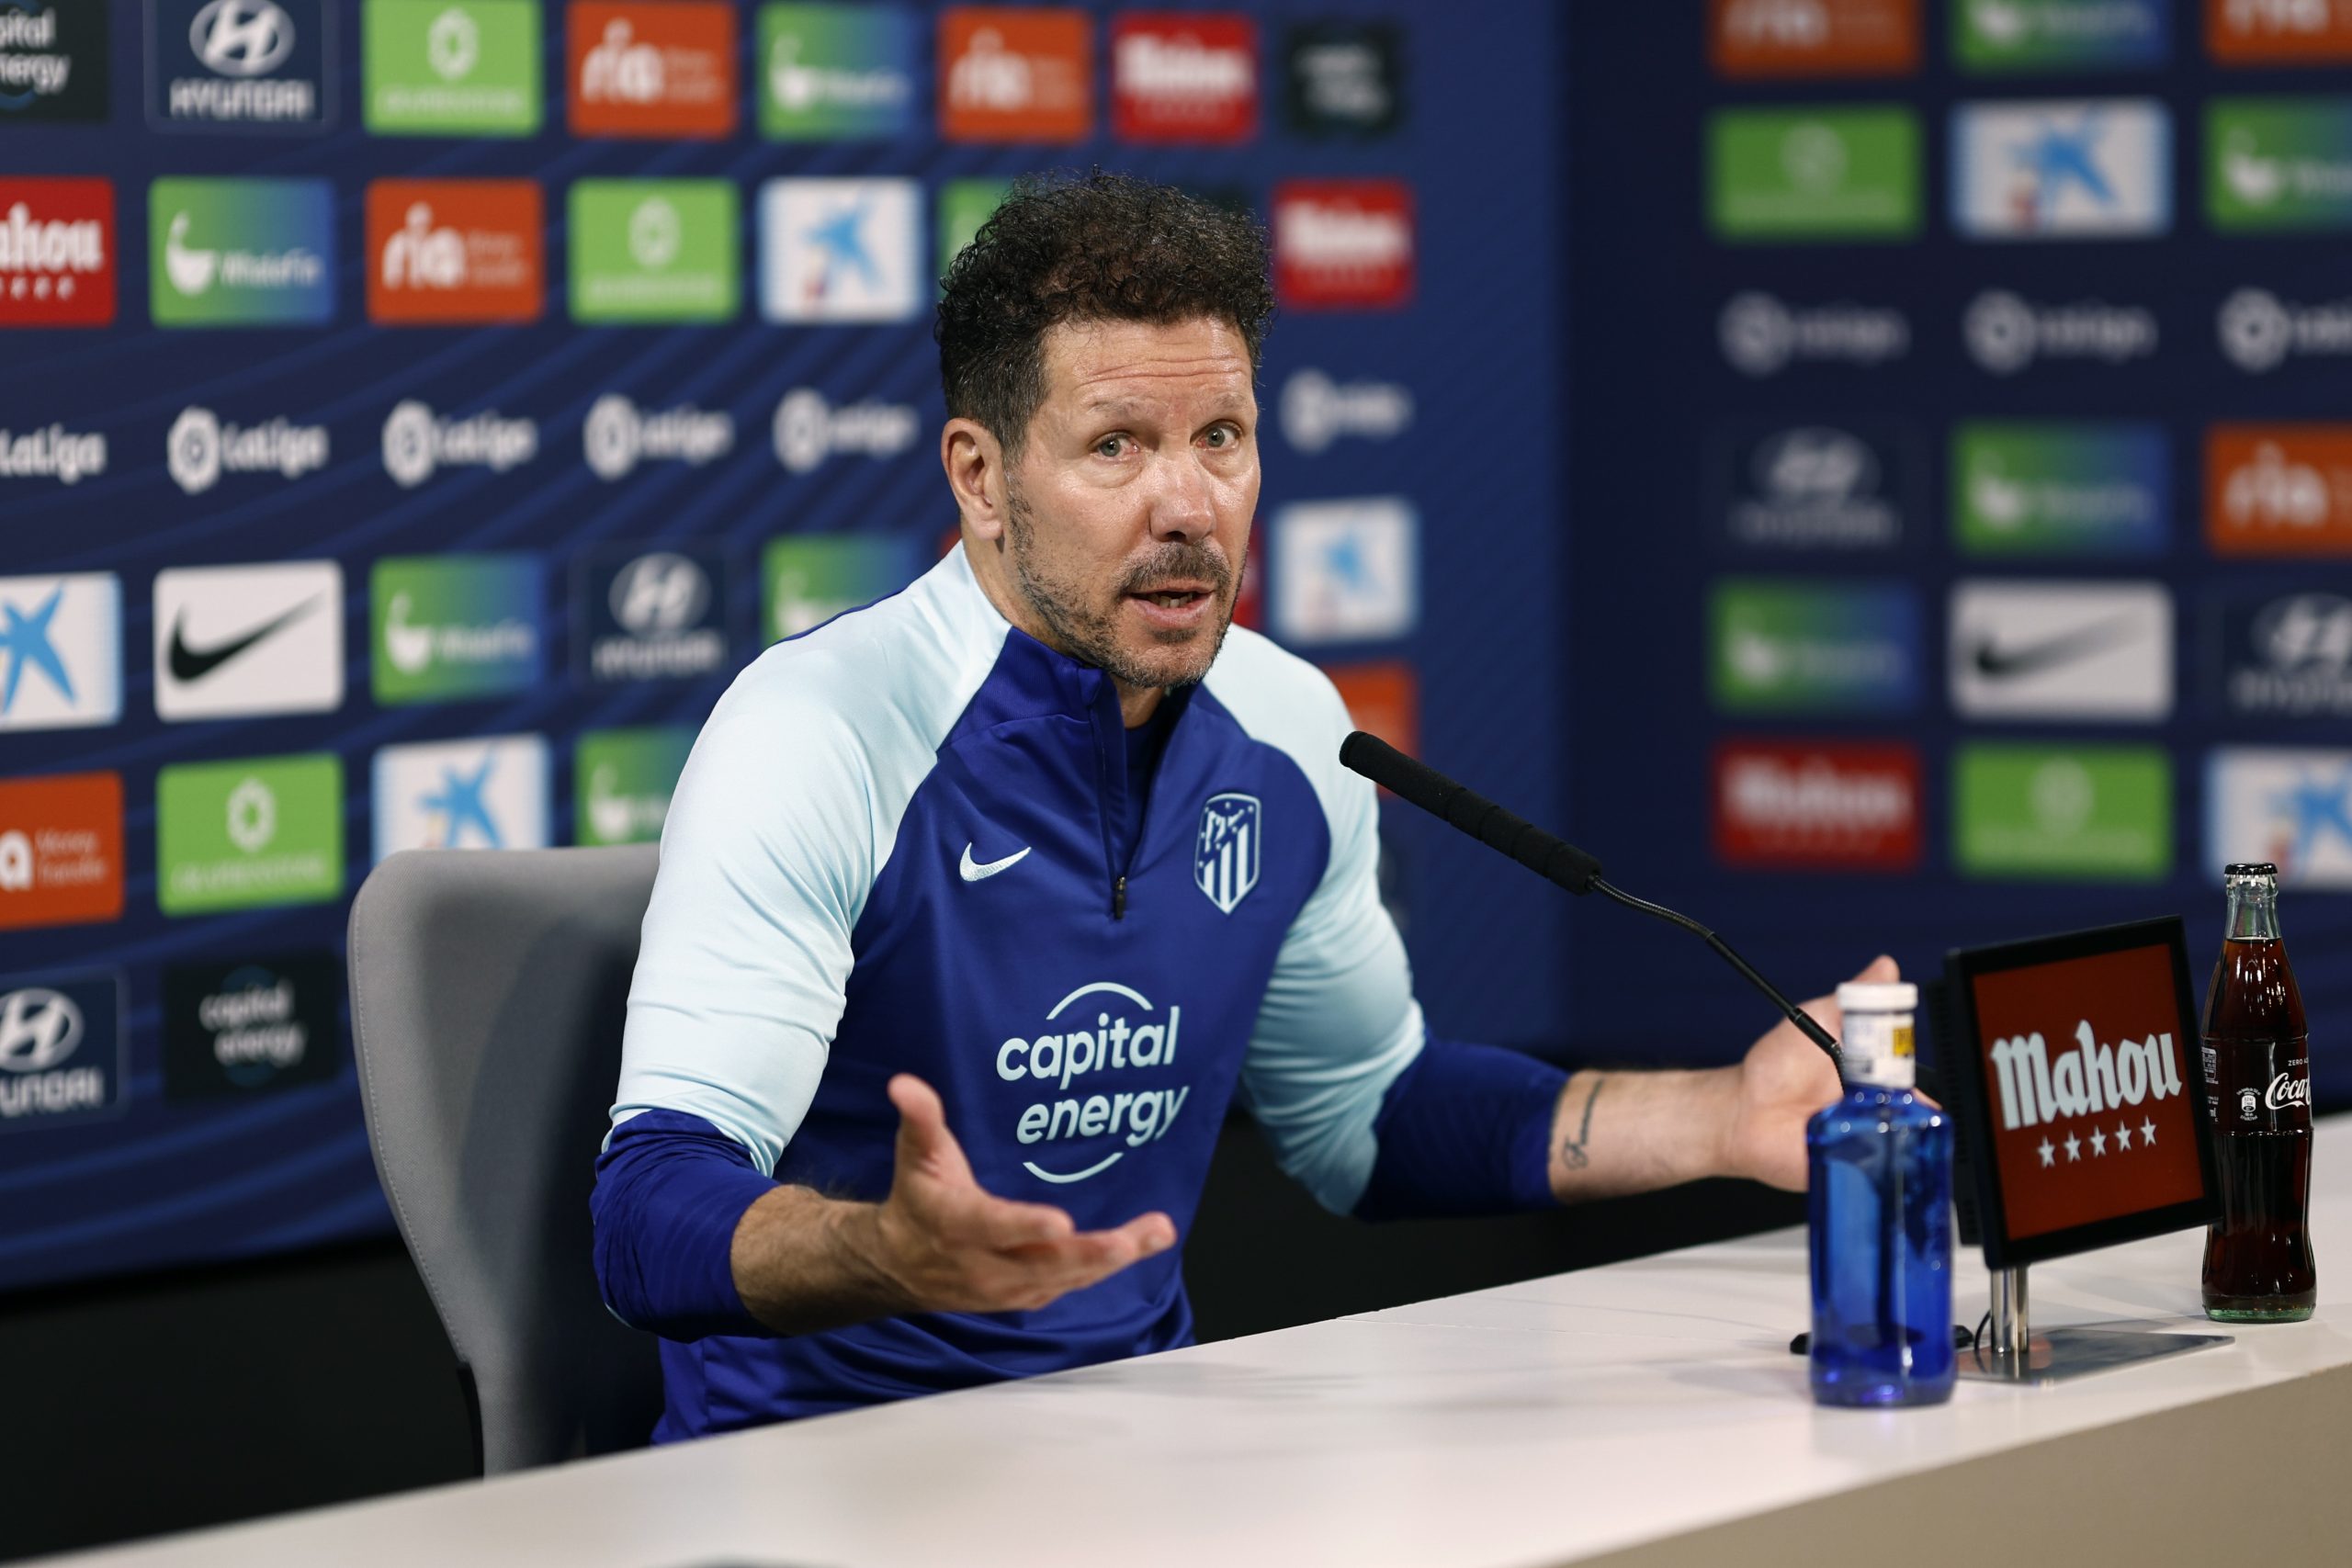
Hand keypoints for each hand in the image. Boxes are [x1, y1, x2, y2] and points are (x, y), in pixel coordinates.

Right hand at [863, 1074, 1176, 1314]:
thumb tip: (904, 1083)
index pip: (996, 1228)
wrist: (901, 1266)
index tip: (1062, 1221)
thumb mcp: (916, 1156)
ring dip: (1114, 1258)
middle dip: (1093, 1252)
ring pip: (1067, 1277)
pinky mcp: (1027, 1297)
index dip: (1027, 1226)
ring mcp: (1010, 1288)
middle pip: (1046, 1262)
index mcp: (960, 1225)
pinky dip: (1104, 1268)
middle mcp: (987, 1265)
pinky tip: (1141, 1245)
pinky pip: (1071, 1284)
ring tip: (1158, 1233)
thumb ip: (920, 1119)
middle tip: (1133, 1240)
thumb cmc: (919, 1199)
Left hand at [1717, 956, 1897, 1191]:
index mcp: (1875, 1075)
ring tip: (1852, 1121)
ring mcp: (1866, 1141)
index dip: (1914, 1080)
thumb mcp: (1818, 1019)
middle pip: (1916, 1117)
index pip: (1914, 1081)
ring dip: (1888, 1135)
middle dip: (1906, 1112)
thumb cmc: (1778, 1066)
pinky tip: (1853, 1148)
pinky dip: (1874, 1164)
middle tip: (1867, 1097)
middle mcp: (1876, 1109)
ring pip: (1901, 1146)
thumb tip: (1886, 967)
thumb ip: (1855, 997)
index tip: (1897, 1075)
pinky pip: (1877, 1172)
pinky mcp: (1851, 1168)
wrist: (1743, 1110)